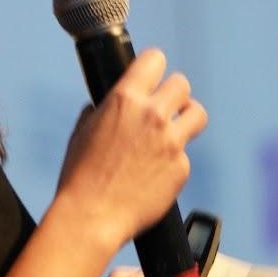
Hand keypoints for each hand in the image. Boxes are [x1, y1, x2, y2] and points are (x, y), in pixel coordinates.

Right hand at [52, 47, 207, 252]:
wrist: (92, 216)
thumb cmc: (80, 175)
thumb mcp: (82, 132)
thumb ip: (101, 110)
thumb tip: (107, 104)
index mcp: (124, 99)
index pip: (154, 60)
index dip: (153, 67)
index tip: (152, 75)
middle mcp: (153, 115)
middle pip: (182, 84)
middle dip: (173, 94)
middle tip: (165, 107)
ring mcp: (171, 142)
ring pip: (197, 113)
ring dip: (187, 117)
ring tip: (175, 130)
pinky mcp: (181, 168)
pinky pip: (184, 154)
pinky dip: (173, 160)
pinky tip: (155, 173)